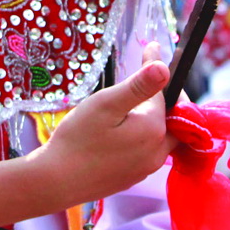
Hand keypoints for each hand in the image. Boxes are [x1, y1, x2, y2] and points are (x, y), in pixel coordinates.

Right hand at [32, 45, 172, 207]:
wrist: (55, 181)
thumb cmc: (77, 139)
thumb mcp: (105, 104)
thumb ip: (138, 86)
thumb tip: (164, 67)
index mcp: (154, 129)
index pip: (164, 92)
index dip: (155, 69)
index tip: (150, 48)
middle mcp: (158, 151)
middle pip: (174, 117)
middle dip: (166, 96)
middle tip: (150, 77)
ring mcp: (147, 167)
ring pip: (163, 136)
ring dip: (157, 117)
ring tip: (139, 102)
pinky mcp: (134, 177)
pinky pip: (150, 151)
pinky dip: (145, 135)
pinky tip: (126, 129)